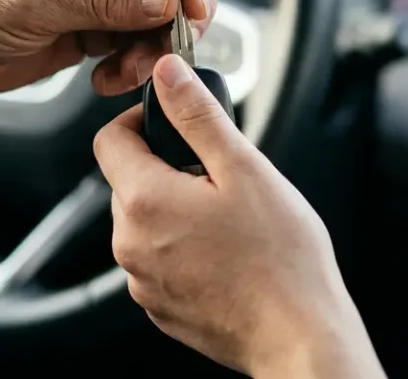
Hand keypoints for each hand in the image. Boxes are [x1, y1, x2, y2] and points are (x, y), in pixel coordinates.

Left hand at [94, 55, 385, 377]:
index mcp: (144, 201)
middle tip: (221, 178)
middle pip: (129, 182)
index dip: (142, 122)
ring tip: (232, 220)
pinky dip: (184, 249)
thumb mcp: (244, 168)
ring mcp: (142, 282)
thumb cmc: (281, 258)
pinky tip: (228, 254)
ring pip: (146, 223)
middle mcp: (130, 244)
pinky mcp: (160, 308)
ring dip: (177, 210)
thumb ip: (198, 115)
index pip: (109, 139)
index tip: (176, 125)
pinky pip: (160, 262)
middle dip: (168, 169)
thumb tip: (168, 72)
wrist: (298, 335)